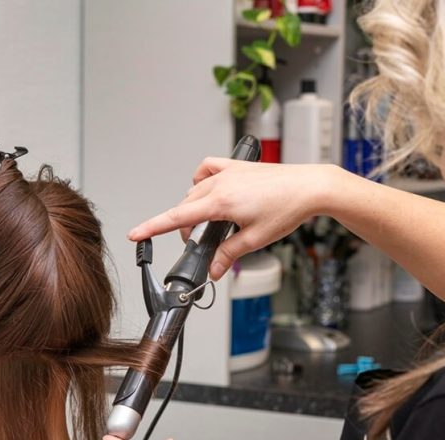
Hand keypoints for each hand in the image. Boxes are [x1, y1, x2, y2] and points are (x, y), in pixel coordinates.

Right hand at [128, 159, 339, 279]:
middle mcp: (220, 184)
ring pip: (195, 191)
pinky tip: (210, 190)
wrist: (311, 187)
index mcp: (221, 204)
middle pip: (185, 208)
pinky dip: (202, 180)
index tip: (134, 234)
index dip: (152, 227)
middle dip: (186, 228)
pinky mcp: (236, 166)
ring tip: (212, 223)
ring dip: (195, 208)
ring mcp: (227, 172)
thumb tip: (212, 269)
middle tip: (200, 245)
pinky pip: (207, 169)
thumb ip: (228, 254)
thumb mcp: (255, 239)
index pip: (177, 218)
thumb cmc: (288, 209)